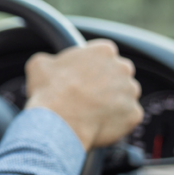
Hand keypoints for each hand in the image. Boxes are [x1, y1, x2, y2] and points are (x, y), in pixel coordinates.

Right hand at [24, 39, 143, 150]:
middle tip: (87, 94)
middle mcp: (123, 68)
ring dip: (113, 102)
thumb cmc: (50, 92)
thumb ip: (50, 59)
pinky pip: (127, 117)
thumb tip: (49, 63)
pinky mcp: (134, 114)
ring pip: (124, 96)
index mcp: (103, 51)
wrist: (60, 123)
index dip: (91, 66)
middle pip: (119, 74)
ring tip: (90, 111)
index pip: (104, 54)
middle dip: (106, 82)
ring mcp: (131, 92)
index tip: (82, 75)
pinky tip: (97, 123)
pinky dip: (116, 121)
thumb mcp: (39, 65)